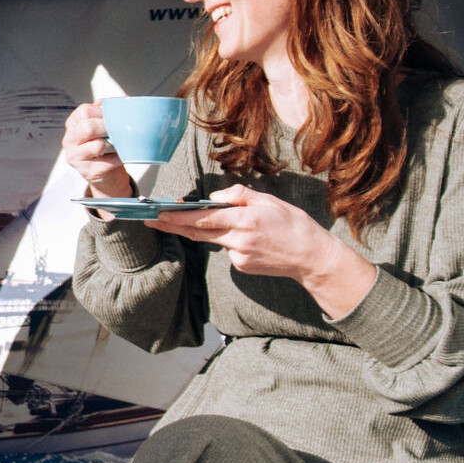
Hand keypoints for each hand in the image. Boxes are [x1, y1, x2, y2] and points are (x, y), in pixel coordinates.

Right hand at [61, 101, 133, 198]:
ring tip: (119, 144)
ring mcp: (76, 158)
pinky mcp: (87, 172)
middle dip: (108, 127)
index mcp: (72, 125)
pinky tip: (121, 157)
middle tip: (120, 129)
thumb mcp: (101, 126)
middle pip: (87, 127)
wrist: (106, 174)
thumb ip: (104, 113)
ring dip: (114, 144)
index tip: (114, 116)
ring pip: (98, 145)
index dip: (103, 112)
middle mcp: (69, 141)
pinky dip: (119, 158)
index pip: (84, 111)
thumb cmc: (105, 146)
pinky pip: (108, 162)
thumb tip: (118, 101)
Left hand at [151, 184, 376, 316]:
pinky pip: (226, 249)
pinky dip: (226, 240)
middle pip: (198, 231)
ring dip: (198, 230)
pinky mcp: (242, 266)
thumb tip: (214, 197)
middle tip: (151, 221)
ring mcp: (239, 255)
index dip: (178, 216)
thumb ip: (239, 195)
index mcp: (245, 219)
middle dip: (172, 226)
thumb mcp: (269, 201)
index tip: (159, 214)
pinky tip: (245, 238)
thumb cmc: (294, 225)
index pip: (203, 218)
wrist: (313, 257)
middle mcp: (239, 239)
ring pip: (212, 239)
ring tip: (177, 222)